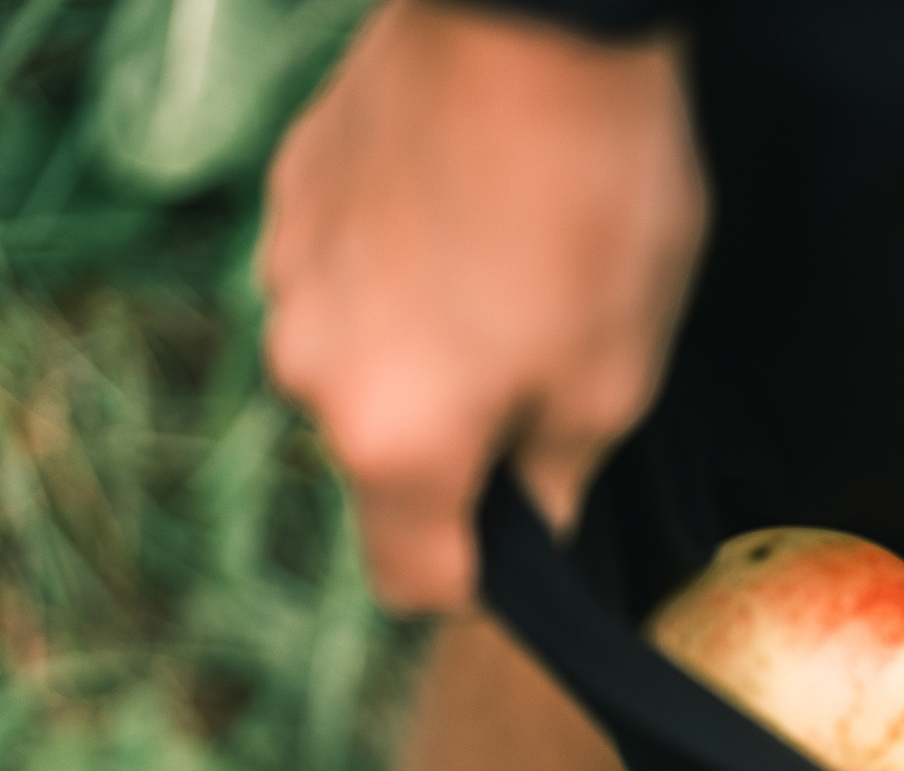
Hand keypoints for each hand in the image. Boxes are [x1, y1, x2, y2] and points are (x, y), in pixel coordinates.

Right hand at [259, 0, 706, 613]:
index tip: (537, 537)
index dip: (487, 580)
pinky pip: (351, 280)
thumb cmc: (590, 205)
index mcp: (393, 443)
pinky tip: (476, 213)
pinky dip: (406, 276)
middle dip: (468, 449)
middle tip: (559, 372)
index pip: (415, 581)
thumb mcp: (616, 375)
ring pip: (367, 367)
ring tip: (521, 276)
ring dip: (434, 354)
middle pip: (391, 467)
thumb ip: (562, 475)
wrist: (531, 17)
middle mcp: (311, 373)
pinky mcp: (293, 197)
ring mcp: (287, 277)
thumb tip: (539, 528)